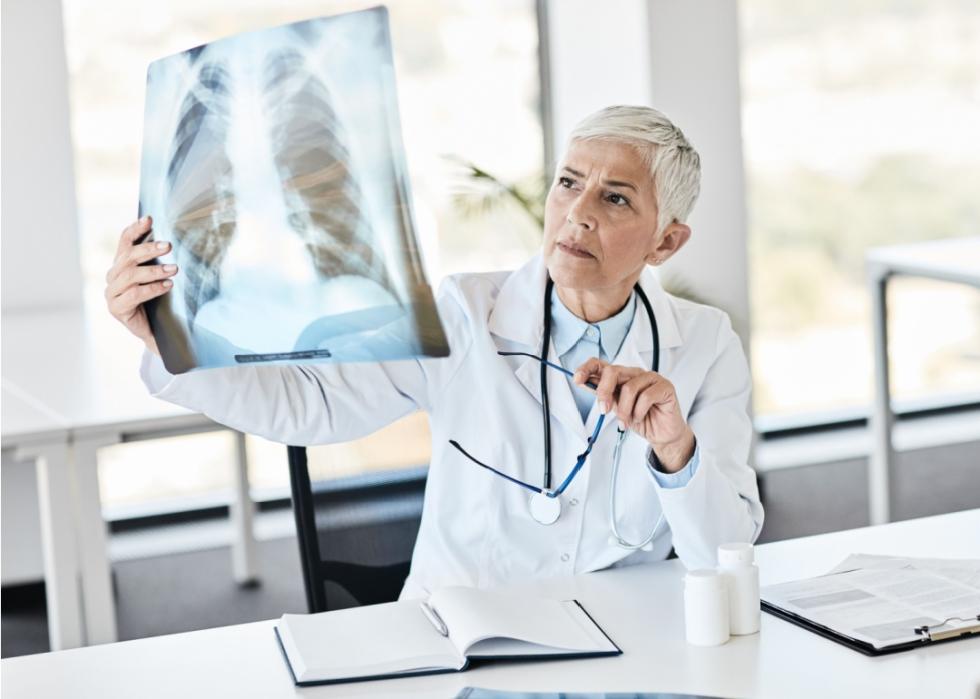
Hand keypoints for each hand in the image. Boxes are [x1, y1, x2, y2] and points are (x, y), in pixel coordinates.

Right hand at [104, 216, 176, 355]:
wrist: (156, 331)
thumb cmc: (157, 301)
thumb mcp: (157, 277)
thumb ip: (157, 260)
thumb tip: (172, 240)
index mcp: (120, 265)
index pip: (124, 242)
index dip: (135, 229)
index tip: (149, 219)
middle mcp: (112, 276)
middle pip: (128, 257)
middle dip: (148, 249)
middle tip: (168, 246)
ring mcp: (112, 293)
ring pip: (130, 276)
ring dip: (154, 271)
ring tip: (173, 269)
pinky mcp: (116, 309)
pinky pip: (134, 295)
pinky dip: (152, 289)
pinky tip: (167, 285)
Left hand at [574, 358, 694, 472]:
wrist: (661, 434)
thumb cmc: (640, 419)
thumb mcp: (616, 408)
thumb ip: (603, 395)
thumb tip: (584, 383)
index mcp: (621, 377)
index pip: (602, 364)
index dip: (588, 368)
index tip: (578, 379)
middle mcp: (635, 373)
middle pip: (613, 372)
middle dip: (604, 392)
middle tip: (604, 410)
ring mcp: (651, 378)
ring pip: (629, 388)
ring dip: (624, 410)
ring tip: (626, 421)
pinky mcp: (665, 386)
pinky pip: (646, 397)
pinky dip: (639, 411)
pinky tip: (640, 417)